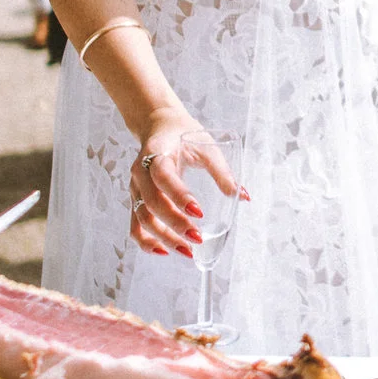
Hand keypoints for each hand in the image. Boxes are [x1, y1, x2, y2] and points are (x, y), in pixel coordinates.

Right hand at [128, 109, 245, 257]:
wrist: (158, 126)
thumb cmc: (182, 134)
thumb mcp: (205, 146)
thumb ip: (222, 171)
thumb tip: (242, 196)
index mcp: (156, 153)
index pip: (162, 176)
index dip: (178, 195)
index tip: (199, 211)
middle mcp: (140, 172)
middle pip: (151, 203)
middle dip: (174, 223)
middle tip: (197, 237)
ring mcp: (135, 188)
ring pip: (142, 218)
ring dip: (163, 237)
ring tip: (188, 250)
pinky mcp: (136, 200)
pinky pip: (135, 225)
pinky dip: (146, 242)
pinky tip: (165, 252)